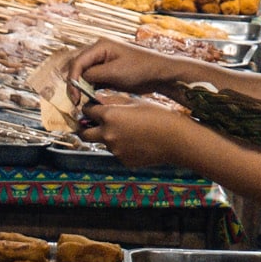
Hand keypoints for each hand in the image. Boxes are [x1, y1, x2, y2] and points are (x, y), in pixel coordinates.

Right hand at [67, 40, 182, 100]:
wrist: (160, 74)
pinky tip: (89, 98)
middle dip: (73, 83)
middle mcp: (99, 52)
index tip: (75, 96)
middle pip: (78, 67)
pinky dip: (89, 89)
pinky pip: (92, 80)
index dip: (72, 79)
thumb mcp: (115, 72)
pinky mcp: (108, 73)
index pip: (78, 62)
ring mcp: (103, 62)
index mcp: (100, 46)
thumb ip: (94, 75)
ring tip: (80, 101)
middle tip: (75, 100)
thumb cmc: (141, 68)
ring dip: (80, 87)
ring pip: (83, 74)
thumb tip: (80, 80)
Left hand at [78, 93, 192, 168]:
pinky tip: (136, 142)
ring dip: (107, 136)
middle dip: (85, 127)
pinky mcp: (123, 160)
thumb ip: (113, 102)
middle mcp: (107, 134)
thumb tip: (99, 101)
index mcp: (109, 116)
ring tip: (126, 131)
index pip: (87, 111)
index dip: (89, 108)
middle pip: (84, 133)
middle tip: (92, 124)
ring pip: (102, 142)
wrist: (176, 139)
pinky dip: (121, 147)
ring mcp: (114, 149)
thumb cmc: (159, 116)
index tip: (92, 108)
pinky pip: (116, 152)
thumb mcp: (135, 102)